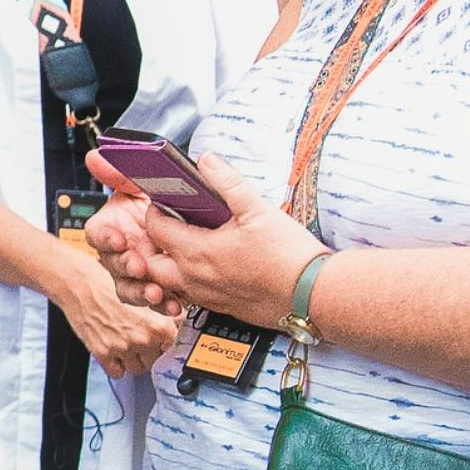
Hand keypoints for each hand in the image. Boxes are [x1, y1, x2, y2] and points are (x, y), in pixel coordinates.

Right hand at [46, 238, 181, 374]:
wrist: (78, 283)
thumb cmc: (109, 284)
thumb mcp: (145, 292)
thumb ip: (166, 312)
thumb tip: (179, 323)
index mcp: (159, 325)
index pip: (174, 348)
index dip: (166, 343)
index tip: (160, 341)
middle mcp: (143, 338)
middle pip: (157, 361)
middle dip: (150, 352)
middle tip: (140, 339)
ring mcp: (122, 348)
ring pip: (139, 369)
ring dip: (135, 360)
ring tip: (127, 344)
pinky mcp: (103, 353)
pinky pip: (118, 373)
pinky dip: (118, 366)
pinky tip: (115, 351)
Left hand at [84, 147, 318, 328]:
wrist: (316, 294)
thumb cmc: (289, 254)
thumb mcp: (258, 209)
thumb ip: (228, 183)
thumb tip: (207, 160)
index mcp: (197, 252)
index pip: (155, 230)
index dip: (155, 213)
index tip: (163, 204)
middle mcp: (195, 279)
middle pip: (153, 264)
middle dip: (153, 246)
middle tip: (169, 229)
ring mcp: (208, 297)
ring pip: (171, 284)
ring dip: (170, 267)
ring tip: (187, 249)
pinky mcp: (225, 309)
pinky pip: (194, 297)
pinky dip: (191, 283)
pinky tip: (212, 269)